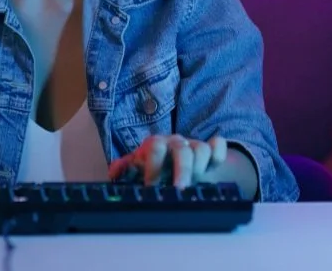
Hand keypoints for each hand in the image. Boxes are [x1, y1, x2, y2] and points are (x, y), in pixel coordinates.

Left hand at [108, 134, 229, 187]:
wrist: (174, 161)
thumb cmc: (153, 165)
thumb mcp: (135, 166)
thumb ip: (123, 168)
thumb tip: (113, 173)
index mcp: (156, 144)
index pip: (155, 148)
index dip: (153, 167)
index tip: (152, 187)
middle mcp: (175, 142)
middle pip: (182, 150)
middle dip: (182, 171)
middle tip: (180, 190)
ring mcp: (193, 145)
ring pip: (201, 149)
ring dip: (199, 167)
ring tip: (195, 183)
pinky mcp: (210, 150)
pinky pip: (219, 146)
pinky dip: (219, 153)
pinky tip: (214, 165)